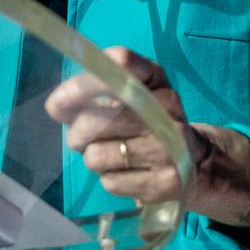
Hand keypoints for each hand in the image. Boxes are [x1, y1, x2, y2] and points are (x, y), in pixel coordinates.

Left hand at [44, 46, 249, 229]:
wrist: (193, 159)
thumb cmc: (143, 121)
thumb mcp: (125, 96)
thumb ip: (89, 92)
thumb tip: (55, 105)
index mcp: (155, 77)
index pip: (119, 66)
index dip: (82, 85)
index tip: (59, 102)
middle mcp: (168, 107)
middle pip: (94, 120)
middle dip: (77, 132)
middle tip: (82, 137)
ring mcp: (170, 146)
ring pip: (97, 155)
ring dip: (94, 158)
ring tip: (110, 155)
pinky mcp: (166, 183)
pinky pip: (110, 182)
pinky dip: (110, 179)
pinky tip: (127, 172)